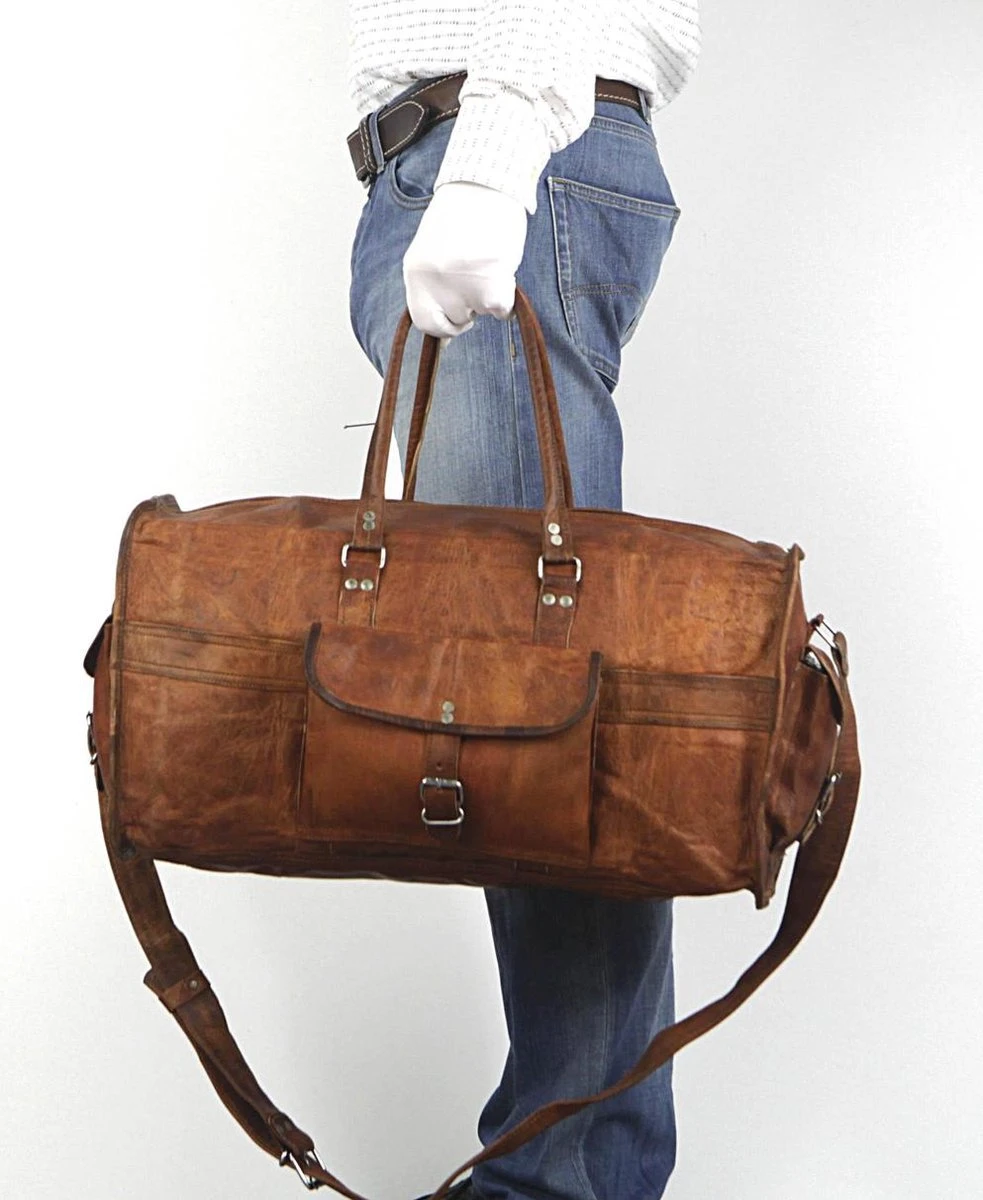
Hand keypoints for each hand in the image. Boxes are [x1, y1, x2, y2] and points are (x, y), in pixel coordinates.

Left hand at [402, 180, 528, 345]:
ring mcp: (461, 283)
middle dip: (467, 312)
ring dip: (487, 298)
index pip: (422, 321)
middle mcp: (434, 280)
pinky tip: (503, 272)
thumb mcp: (434, 249)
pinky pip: (501, 310)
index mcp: (415, 271)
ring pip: (479, 313)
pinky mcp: (491, 283)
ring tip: (487, 264)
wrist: (487, 182)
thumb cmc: (463, 213)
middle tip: (476, 287)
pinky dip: (507, 299)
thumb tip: (443, 326)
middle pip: (453, 321)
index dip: (441, 325)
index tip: (454, 320)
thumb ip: (434, 282)